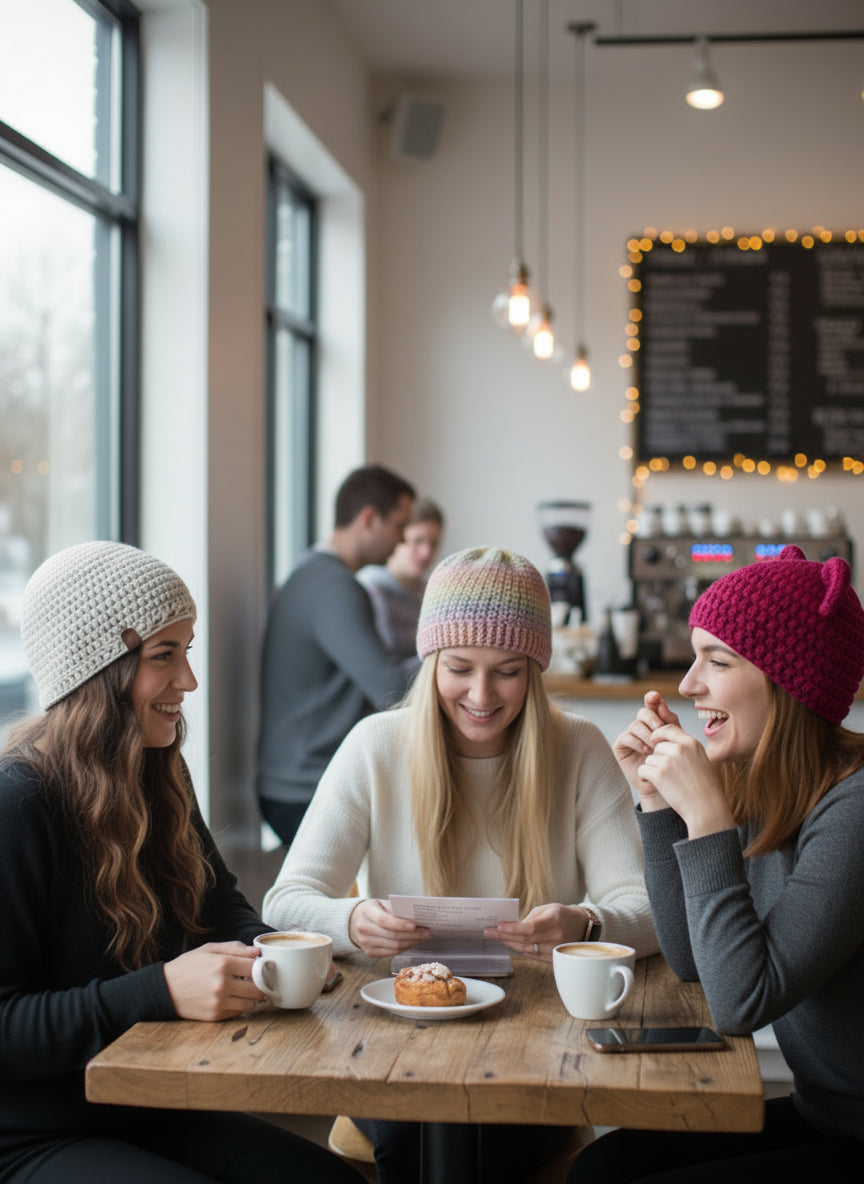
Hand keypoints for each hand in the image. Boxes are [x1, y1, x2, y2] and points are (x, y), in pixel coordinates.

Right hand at [163, 941, 265, 1020]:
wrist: (164, 989)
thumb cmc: (188, 966)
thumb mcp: (209, 949)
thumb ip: (235, 948)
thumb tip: (257, 952)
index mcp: (223, 964)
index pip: (257, 967)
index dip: (262, 967)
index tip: (261, 967)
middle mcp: (223, 985)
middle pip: (258, 988)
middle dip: (260, 983)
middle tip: (256, 980)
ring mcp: (219, 1003)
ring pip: (251, 1003)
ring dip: (251, 997)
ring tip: (243, 989)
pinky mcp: (215, 1016)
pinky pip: (238, 1013)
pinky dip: (239, 1006)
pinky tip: (232, 998)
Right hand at [348, 898, 431, 957]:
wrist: (356, 920)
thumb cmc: (375, 909)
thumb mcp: (383, 903)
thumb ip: (397, 908)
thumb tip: (418, 916)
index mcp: (366, 912)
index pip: (384, 920)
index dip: (400, 924)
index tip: (415, 924)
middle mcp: (363, 928)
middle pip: (392, 936)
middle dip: (413, 935)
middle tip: (428, 932)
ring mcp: (365, 943)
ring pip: (393, 946)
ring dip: (411, 943)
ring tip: (423, 937)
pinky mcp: (370, 953)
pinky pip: (391, 953)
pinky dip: (404, 948)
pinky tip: (413, 942)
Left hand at [483, 903, 590, 962]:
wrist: (582, 927)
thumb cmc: (562, 915)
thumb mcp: (548, 908)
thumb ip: (530, 917)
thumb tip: (512, 926)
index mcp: (554, 921)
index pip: (530, 928)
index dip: (513, 929)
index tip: (498, 927)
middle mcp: (556, 937)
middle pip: (525, 940)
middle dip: (504, 936)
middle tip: (488, 932)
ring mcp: (555, 950)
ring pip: (526, 950)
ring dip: (508, 944)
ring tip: (494, 938)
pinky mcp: (553, 959)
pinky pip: (531, 955)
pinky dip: (518, 950)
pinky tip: (508, 945)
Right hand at [613, 690, 680, 809]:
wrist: (665, 786)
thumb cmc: (672, 764)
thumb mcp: (675, 741)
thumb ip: (670, 722)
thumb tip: (661, 702)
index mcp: (655, 723)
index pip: (652, 705)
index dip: (652, 699)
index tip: (655, 696)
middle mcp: (641, 727)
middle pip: (643, 712)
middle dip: (652, 719)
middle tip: (660, 729)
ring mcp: (630, 736)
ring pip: (635, 725)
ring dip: (646, 734)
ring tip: (655, 746)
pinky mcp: (621, 747)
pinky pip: (625, 737)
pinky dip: (636, 742)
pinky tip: (646, 750)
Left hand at [637, 723, 733, 838]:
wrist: (706, 808)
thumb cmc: (707, 787)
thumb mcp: (702, 759)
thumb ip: (687, 748)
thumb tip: (670, 740)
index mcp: (691, 743)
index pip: (668, 728)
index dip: (659, 734)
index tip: (655, 740)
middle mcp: (679, 749)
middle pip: (657, 746)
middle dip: (659, 758)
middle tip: (669, 773)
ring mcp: (668, 761)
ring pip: (649, 759)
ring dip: (653, 769)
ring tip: (667, 782)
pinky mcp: (659, 775)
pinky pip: (643, 770)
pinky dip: (645, 778)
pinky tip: (654, 784)